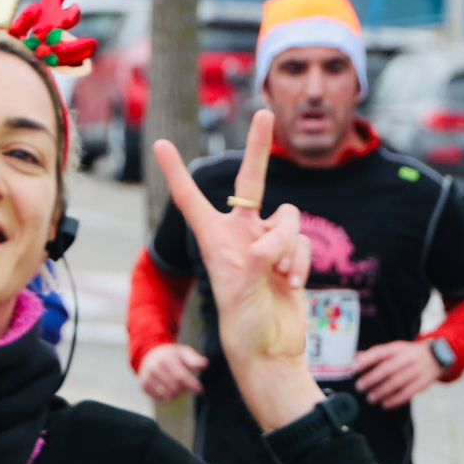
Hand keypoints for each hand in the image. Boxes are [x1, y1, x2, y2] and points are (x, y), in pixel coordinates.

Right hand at [138, 343, 207, 400]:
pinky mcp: (143, 384)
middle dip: (184, 389)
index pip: (181, 375)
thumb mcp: (183, 352)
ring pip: (166, 393)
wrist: (150, 353)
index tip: (199, 390)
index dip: (191, 384)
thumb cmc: (170, 354)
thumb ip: (194, 359)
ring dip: (175, 394)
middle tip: (187, 387)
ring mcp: (148, 376)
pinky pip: (157, 397)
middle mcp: (155, 367)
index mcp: (166, 358)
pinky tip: (169, 391)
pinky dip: (165, 397)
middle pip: (174, 386)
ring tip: (178, 388)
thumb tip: (204, 364)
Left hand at [153, 111, 319, 431]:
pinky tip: (292, 284)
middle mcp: (239, 235)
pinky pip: (303, 241)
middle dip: (258, 147)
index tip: (160, 145)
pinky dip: (302, 262)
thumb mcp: (241, 293)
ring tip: (280, 277)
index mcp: (214, 241)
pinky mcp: (291, 254)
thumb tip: (274, 240)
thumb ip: (256, 259)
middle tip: (264, 112)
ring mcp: (267, 242)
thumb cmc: (245, 327)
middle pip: (251, 181)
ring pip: (289, 217)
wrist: (272, 351)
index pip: (191, 200)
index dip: (176, 173)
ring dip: (289, 247)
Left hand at [353, 340, 439, 409]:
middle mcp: (408, 357)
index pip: (380, 352)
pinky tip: (385, 404)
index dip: (366, 360)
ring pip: (397, 381)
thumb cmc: (407, 355)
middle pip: (388, 368)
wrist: (438, 356)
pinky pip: (409, 392)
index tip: (353, 368)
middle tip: (359, 387)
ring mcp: (418, 369)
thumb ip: (375, 355)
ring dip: (382, 391)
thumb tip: (354, 358)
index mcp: (398, 348)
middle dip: (372, 378)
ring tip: (371, 398)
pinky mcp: (424, 381)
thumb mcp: (394, 349)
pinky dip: (396, 400)